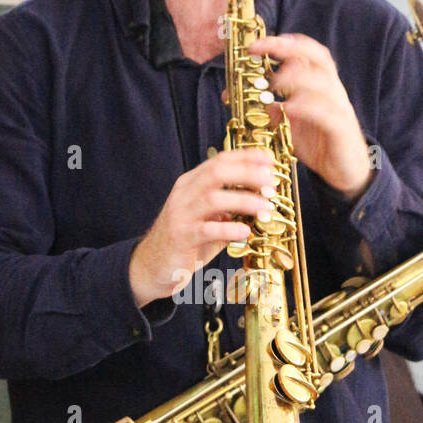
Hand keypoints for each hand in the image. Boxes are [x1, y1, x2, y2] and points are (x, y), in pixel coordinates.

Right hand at [129, 147, 276, 305]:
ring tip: (265, 208)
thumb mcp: (209, 218)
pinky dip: (229, 229)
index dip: (246, 157)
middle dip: (248, 173)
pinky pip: (207, 229)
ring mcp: (181, 214)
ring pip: (213, 198)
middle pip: (217, 172)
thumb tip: (262, 200)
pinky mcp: (181, 237)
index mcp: (191, 184)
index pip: (219, 160)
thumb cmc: (186, 241)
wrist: (152, 265)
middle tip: (271, 182)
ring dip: (244, 201)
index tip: (269, 160)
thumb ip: (230, 208)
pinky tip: (244, 232)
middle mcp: (184, 194)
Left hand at [248, 33, 373, 199]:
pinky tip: (289, 108)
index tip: (255, 45)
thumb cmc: (320, 143)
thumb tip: (248, 98)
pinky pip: (327, 113)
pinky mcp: (341, 129)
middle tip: (260, 51)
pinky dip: (307, 107)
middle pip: (318, 58)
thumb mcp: (291, 124)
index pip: (306, 53)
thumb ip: (274, 109)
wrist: (346, 171)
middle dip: (288, 50)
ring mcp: (339, 109)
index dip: (283, 44)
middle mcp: (332, 91)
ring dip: (296, 77)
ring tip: (273, 83)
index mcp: (320, 85)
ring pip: (323, 82)